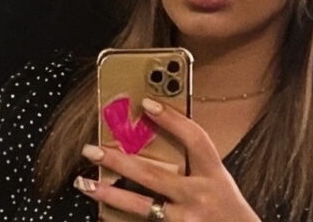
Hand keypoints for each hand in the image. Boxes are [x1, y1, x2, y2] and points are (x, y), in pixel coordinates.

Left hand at [74, 98, 260, 221]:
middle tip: (91, 148)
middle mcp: (200, 197)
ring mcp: (188, 220)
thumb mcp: (218, 181)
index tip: (147, 102)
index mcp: (214, 175)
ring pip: (142, 206)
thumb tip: (151, 137)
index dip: (172, 119)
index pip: (195, 139)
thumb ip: (193, 164)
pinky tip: (100, 211)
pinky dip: (119, 218)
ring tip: (85, 182)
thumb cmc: (228, 209)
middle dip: (119, 161)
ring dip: (109, 194)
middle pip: (154, 176)